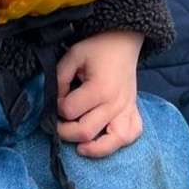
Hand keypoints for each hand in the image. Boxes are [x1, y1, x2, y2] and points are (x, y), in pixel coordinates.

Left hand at [56, 30, 143, 157]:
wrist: (124, 40)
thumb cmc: (98, 47)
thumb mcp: (73, 55)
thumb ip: (59, 78)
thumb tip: (55, 101)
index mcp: (99, 89)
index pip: (69, 111)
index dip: (56, 107)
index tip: (55, 99)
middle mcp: (115, 103)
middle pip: (85, 132)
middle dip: (65, 131)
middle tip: (58, 123)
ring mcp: (126, 109)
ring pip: (113, 142)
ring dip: (94, 148)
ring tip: (80, 146)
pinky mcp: (133, 110)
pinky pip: (132, 134)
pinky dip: (119, 142)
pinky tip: (104, 139)